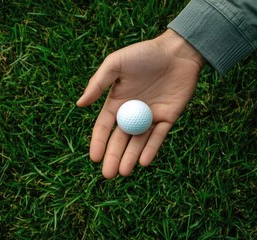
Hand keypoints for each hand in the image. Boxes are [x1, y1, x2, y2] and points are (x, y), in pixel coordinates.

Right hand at [77, 29, 204, 178]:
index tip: (94, 158)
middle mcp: (132, 112)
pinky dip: (152, 149)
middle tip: (108, 175)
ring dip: (131, 158)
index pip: (104, 127)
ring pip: (138, 142)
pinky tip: (144, 161)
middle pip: (120, 139)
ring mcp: (150, 117)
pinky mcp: (168, 118)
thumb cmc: (144, 54)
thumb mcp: (116, 64)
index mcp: (117, 102)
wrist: (177, 51)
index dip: (98, 142)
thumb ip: (98, 83)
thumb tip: (79, 104)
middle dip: (113, 156)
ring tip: (123, 173)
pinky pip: (158, 137)